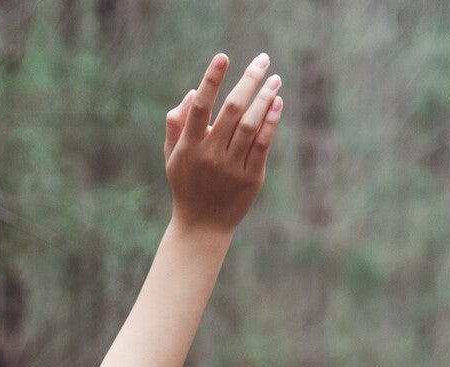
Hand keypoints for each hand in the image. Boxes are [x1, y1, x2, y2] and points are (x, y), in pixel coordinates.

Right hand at [163, 52, 283, 235]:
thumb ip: (176, 123)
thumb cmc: (186, 184)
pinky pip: (263, 145)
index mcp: (189, 146)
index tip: (223, 57)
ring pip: (251, 126)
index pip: (201, 106)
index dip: (212, 80)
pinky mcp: (250, 179)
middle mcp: (211, 155)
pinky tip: (277, 103)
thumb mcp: (172, 156)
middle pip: (233, 110)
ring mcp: (232, 168)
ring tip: (275, 79)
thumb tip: (193, 92)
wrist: (201, 226)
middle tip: (263, 60)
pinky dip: (271, 122)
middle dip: (249, 80)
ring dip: (265, 98)